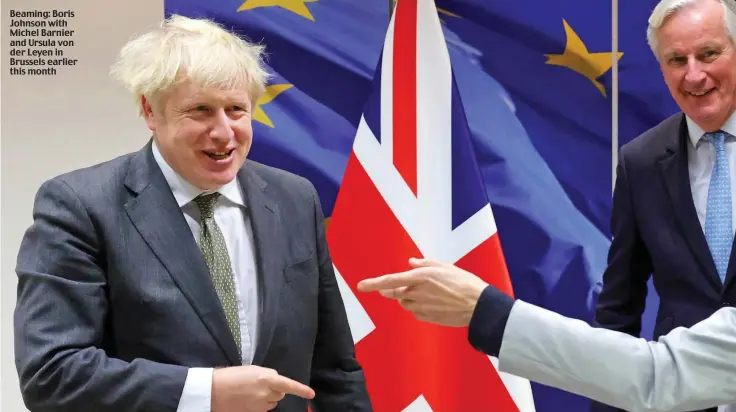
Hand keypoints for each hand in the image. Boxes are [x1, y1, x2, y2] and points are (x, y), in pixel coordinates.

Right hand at [211, 365, 314, 411]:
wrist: (213, 392)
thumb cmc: (230, 377)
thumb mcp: (251, 370)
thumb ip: (266, 375)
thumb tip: (276, 382)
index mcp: (266, 378)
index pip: (288, 385)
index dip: (301, 390)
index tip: (311, 394)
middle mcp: (266, 393)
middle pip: (280, 393)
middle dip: (275, 390)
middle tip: (259, 384)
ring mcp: (260, 406)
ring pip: (272, 402)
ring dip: (267, 398)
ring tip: (250, 392)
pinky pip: (264, 409)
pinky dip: (259, 405)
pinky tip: (247, 400)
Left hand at [357, 257, 488, 326]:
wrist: (478, 306)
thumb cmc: (464, 283)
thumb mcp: (446, 267)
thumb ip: (425, 264)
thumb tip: (410, 262)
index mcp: (420, 277)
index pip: (390, 280)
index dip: (373, 283)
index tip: (360, 286)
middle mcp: (417, 292)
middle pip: (394, 294)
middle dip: (389, 291)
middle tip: (390, 288)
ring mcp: (421, 307)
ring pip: (405, 303)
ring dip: (407, 298)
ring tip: (425, 294)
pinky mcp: (427, 318)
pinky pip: (416, 312)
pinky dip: (418, 307)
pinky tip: (433, 304)